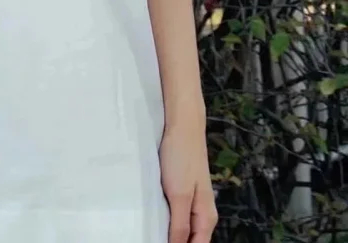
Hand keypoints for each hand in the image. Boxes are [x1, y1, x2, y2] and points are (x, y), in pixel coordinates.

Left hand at [160, 124, 218, 242]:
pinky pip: (177, 214)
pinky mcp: (182, 189)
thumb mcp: (179, 195)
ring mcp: (193, 201)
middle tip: (149, 237)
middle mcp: (203, 213)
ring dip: (169, 233)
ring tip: (148, 232)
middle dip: (174, 241)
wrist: (182, 124)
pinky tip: (152, 219)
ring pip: (183, 228)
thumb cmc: (181, 158)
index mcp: (206, 218)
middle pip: (191, 240)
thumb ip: (180, 225)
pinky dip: (166, 220)